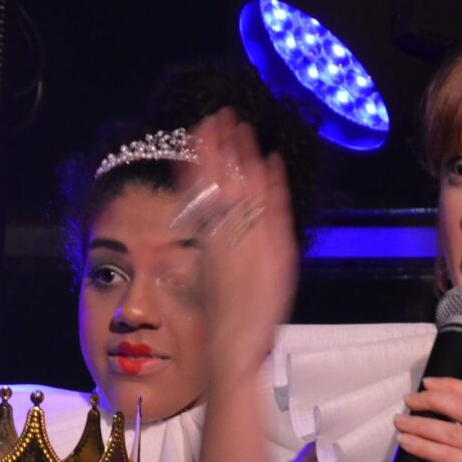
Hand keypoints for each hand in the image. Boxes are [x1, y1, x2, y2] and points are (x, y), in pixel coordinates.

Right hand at [175, 109, 297, 379]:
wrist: (234, 347)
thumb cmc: (219, 320)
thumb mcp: (199, 279)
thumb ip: (194, 251)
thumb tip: (187, 228)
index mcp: (205, 242)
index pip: (199, 189)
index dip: (200, 157)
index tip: (199, 129)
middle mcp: (225, 237)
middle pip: (221, 181)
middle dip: (220, 145)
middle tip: (220, 114)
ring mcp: (249, 242)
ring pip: (245, 189)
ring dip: (243, 155)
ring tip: (242, 125)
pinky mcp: (273, 252)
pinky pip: (274, 211)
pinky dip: (273, 184)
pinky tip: (272, 159)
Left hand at [393, 378, 461, 461]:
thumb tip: (451, 427)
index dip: (451, 385)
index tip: (428, 383)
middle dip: (431, 400)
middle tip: (408, 400)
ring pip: (451, 432)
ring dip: (420, 425)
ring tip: (400, 423)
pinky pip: (448, 456)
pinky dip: (424, 448)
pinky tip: (407, 445)